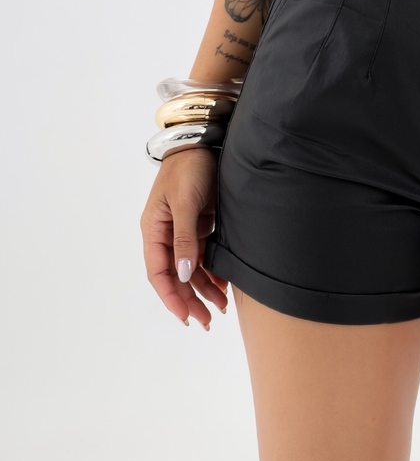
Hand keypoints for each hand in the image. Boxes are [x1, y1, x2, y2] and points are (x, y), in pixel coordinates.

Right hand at [140, 147, 228, 328]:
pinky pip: (203, 255)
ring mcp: (183, 230)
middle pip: (175, 276)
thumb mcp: (184, 202)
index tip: (186, 317)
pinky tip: (224, 285)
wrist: (206, 140)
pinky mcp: (200, 224)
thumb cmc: (190, 167)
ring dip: (203, 289)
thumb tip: (181, 274)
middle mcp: (166, 234)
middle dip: (189, 299)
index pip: (158, 273)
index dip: (171, 297)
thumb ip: (184, 238)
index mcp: (154, 230)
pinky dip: (212, 271)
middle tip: (208, 321)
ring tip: (220, 309)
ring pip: (190, 269)